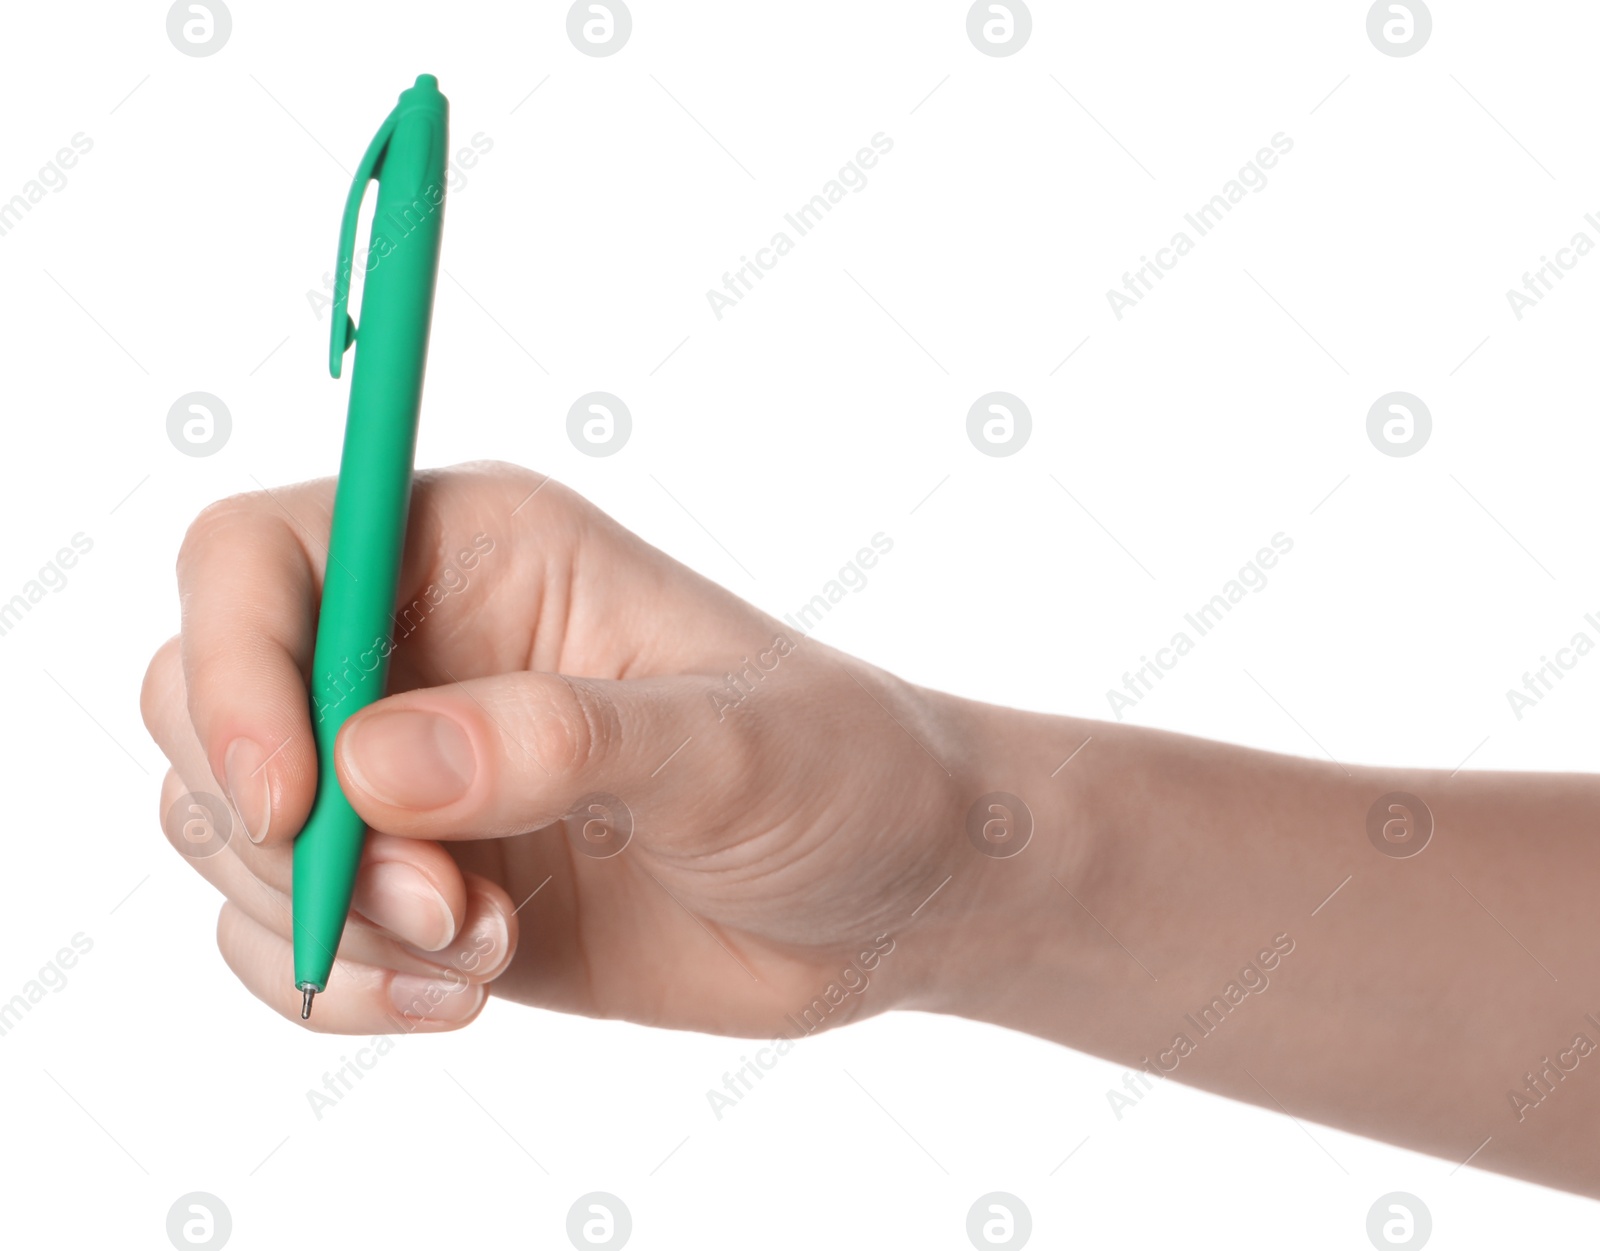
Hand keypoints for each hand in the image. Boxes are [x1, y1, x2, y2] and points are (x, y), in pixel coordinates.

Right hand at [140, 462, 992, 1034]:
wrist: (884, 897)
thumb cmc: (839, 774)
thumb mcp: (732, 748)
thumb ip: (562, 740)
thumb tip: (372, 764)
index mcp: (475, 549)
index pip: (257, 558)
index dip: (234, 666)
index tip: (293, 803)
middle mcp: (413, 646)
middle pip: (201, 699)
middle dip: (283, 828)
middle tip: (437, 903)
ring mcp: (402, 771)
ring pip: (224, 830)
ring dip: (323, 918)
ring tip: (485, 951)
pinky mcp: (412, 880)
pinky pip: (278, 933)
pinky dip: (336, 983)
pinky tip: (463, 997)